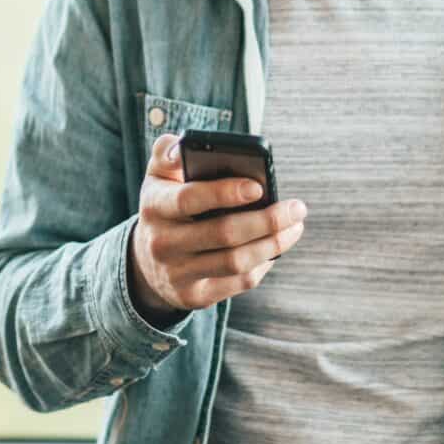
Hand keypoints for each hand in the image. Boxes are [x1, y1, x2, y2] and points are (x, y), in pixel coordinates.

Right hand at [128, 132, 306, 322]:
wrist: (146, 260)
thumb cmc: (166, 204)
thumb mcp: (158, 175)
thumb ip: (169, 152)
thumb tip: (185, 146)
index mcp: (155, 206)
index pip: (189, 198)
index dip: (225, 192)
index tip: (259, 186)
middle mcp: (162, 243)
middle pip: (223, 234)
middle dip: (267, 220)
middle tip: (297, 208)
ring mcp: (177, 274)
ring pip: (236, 262)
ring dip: (273, 244)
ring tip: (295, 227)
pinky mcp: (193, 296)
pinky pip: (237, 282)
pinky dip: (262, 264)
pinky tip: (275, 248)